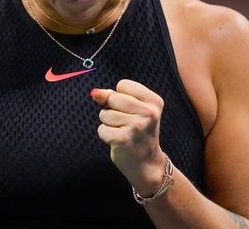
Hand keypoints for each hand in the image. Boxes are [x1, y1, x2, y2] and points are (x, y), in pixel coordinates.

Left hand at [90, 79, 166, 194]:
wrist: (146, 163)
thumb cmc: (138, 132)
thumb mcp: (134, 110)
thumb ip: (114, 96)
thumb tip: (95, 93)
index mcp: (154, 101)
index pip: (123, 85)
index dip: (120, 96)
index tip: (131, 110)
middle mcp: (148, 113)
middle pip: (112, 98)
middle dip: (112, 109)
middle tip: (125, 123)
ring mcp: (136, 126)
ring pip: (104, 114)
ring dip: (109, 124)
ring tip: (123, 132)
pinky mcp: (123, 139)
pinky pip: (101, 129)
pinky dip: (106, 135)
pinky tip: (118, 141)